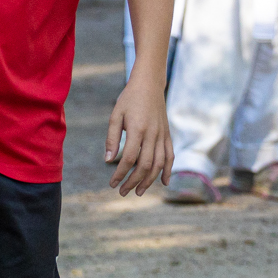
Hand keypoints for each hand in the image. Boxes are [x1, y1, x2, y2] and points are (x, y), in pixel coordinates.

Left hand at [105, 70, 171, 195]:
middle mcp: (153, 134)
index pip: (129, 159)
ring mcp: (162, 135)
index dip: (120, 174)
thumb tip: (108, 161)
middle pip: (145, 165)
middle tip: (123, 192)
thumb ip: (112, 139)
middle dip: (133, 182)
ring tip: (138, 191)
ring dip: (149, 181)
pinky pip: (170, 155)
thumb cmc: (129, 99)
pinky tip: (164, 183)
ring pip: (159, 164)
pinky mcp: (167, 135)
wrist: (149, 84)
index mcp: (138, 129)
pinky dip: (168, 170)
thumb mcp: (115, 116)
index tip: (112, 183)